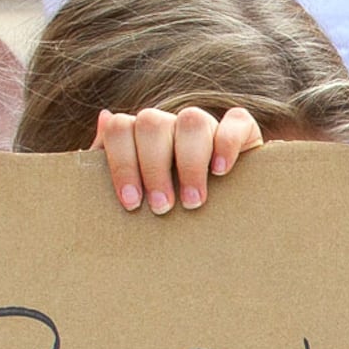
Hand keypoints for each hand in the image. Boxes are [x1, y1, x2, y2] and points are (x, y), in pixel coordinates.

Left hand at [95, 104, 264, 212]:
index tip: (132, 203)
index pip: (121, 128)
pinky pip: (237, 120)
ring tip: (192, 202)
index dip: (122, 163)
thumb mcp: (131, 194)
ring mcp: (207, 125)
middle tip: (162, 207)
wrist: (219, 232)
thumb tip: (105, 116)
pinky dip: (227, 144)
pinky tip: (221, 172)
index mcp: (140, 135)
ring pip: (192, 119)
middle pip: (152, 123)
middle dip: (154, 168)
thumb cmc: (163, 212)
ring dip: (189, 163)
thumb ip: (106, 161)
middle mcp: (172, 124)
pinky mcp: (243, 131)